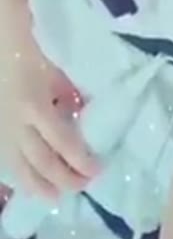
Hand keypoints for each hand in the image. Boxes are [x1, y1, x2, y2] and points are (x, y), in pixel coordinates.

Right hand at [0, 18, 99, 199]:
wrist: (1, 42)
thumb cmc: (33, 51)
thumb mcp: (58, 73)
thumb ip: (71, 96)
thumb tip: (86, 117)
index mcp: (36, 107)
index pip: (63, 143)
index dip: (80, 161)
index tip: (97, 170)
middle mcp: (17, 124)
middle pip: (42, 161)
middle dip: (64, 178)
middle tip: (82, 186)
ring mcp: (2, 129)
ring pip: (19, 166)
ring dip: (39, 184)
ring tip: (55, 197)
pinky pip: (7, 158)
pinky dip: (20, 173)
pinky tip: (29, 182)